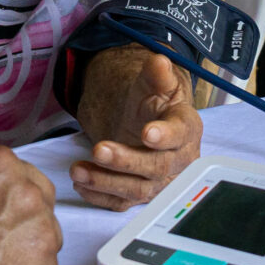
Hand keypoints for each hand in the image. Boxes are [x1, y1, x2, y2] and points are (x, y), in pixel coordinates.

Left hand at [72, 47, 200, 209]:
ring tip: (78, 170)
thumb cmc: (154, 105)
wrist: (146, 123)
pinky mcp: (140, 194)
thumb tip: (159, 61)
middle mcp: (177, 160)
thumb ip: (157, 75)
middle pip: (156, 167)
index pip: (180, 134)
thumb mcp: (155, 85)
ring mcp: (159, 181)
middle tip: (99, 149)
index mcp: (186, 128)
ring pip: (137, 190)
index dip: (166, 136)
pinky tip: (81, 185)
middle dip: (126, 161)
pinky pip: (121, 203)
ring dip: (106, 182)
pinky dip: (100, 197)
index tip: (147, 133)